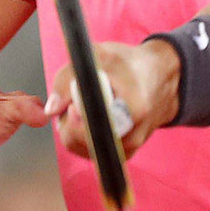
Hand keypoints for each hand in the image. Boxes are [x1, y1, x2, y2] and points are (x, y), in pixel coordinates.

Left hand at [48, 39, 179, 161]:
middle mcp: (133, 134)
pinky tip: (89, 119)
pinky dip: (83, 136)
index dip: (72, 117)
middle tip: (72, 101)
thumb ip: (68, 78)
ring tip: (82, 106)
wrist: (158, 78)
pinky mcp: (124, 154)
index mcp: (132, 107)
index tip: (71, 105)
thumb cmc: (128, 64)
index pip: (89, 125)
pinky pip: (91, 151)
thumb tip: (51, 109)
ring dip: (73, 128)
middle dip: (67, 121)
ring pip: (81, 148)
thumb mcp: (97, 55)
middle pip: (81, 141)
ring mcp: (129, 147)